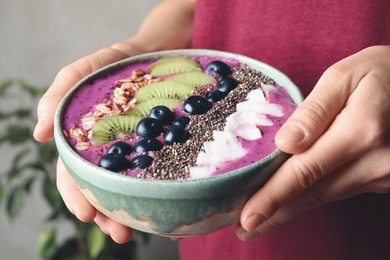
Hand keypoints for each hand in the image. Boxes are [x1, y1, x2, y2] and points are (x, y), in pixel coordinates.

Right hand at [34, 43, 143, 243]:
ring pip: (127, 186)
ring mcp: (135, 150)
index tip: (86, 214)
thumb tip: (38, 135)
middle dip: (106, 213)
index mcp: (84, 140)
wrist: (153, 53)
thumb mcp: (80, 73)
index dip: (76, 194)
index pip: (73, 173)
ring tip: (135, 230)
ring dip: (128, 210)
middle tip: (119, 232)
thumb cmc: (111, 63)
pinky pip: (155, 171)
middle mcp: (108, 150)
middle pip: (102, 188)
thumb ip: (57, 96)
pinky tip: (161, 204)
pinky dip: (154, 190)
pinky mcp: (158, 146)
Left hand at [236, 45, 389, 240]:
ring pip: (324, 196)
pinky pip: (337, 190)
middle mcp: (373, 163)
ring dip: (290, 208)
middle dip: (275, 213)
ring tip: (260, 220)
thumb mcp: (345, 77)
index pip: (304, 172)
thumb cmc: (380, 73)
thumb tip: (284, 144)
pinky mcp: (382, 178)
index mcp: (360, 133)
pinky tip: (291, 201)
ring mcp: (381, 174)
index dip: (273, 197)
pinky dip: (311, 197)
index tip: (247, 219)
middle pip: (312, 193)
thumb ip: (314, 110)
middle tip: (244, 229)